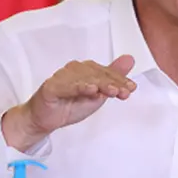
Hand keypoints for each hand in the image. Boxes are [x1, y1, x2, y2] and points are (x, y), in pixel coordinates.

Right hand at [2, 55, 136, 151]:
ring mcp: (62, 77)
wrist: (46, 118)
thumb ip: (113, 77)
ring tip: (113, 91)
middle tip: (125, 92)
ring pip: (85, 79)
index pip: (106, 72)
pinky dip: (79, 87)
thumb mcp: (98, 93)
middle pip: (97, 74)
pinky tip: (90, 90)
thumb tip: (130, 59)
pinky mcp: (51, 87)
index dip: (120, 80)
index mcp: (87, 70)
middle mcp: (75, 70)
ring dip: (101, 85)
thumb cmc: (71, 104)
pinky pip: (66, 86)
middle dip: (113, 83)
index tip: (131, 88)